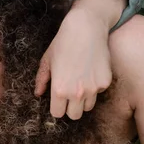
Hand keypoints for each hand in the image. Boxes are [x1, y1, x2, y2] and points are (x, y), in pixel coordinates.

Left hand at [34, 0, 123, 118]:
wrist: (86, 28)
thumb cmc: (63, 43)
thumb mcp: (47, 60)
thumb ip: (41, 80)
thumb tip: (38, 94)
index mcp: (59, 90)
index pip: (57, 114)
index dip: (57, 107)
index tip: (58, 100)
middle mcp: (76, 93)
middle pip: (74, 115)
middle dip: (70, 107)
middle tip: (69, 95)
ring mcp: (93, 89)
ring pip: (88, 106)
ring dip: (83, 99)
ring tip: (80, 82)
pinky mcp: (105, 82)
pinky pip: (98, 92)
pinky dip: (95, 87)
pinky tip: (91, 71)